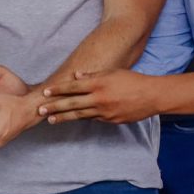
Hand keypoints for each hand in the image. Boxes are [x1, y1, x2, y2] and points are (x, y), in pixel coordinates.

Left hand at [40, 69, 161, 123]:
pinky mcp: (111, 120)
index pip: (73, 87)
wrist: (152, 96)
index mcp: (98, 84)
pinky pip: (93, 119)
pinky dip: (83, 118)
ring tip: (51, 120)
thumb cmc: (132, 80)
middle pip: (72, 103)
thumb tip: (76, 75)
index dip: (58, 90)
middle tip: (41, 110)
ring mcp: (105, 112)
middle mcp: (99, 98)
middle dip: (54, 107)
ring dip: (64, 117)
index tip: (46, 92)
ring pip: (80, 115)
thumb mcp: (112, 72)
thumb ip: (92, 75)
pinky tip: (73, 119)